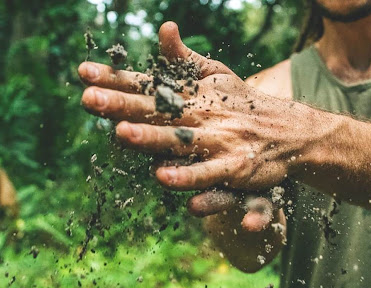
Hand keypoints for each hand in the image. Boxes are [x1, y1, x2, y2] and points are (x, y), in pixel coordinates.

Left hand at [78, 22, 311, 192]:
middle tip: (88, 98)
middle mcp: (200, 115)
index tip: (82, 72)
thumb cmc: (243, 104)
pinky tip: (164, 177)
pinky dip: (188, 176)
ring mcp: (217, 141)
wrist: (289, 132)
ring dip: (151, 138)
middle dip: (121, 104)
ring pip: (179, 141)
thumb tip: (164, 27)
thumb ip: (184, 58)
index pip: (146, 84)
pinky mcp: (234, 167)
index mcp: (190, 94)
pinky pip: (208, 174)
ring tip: (122, 134)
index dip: (115, 78)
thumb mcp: (215, 75)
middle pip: (155, 110)